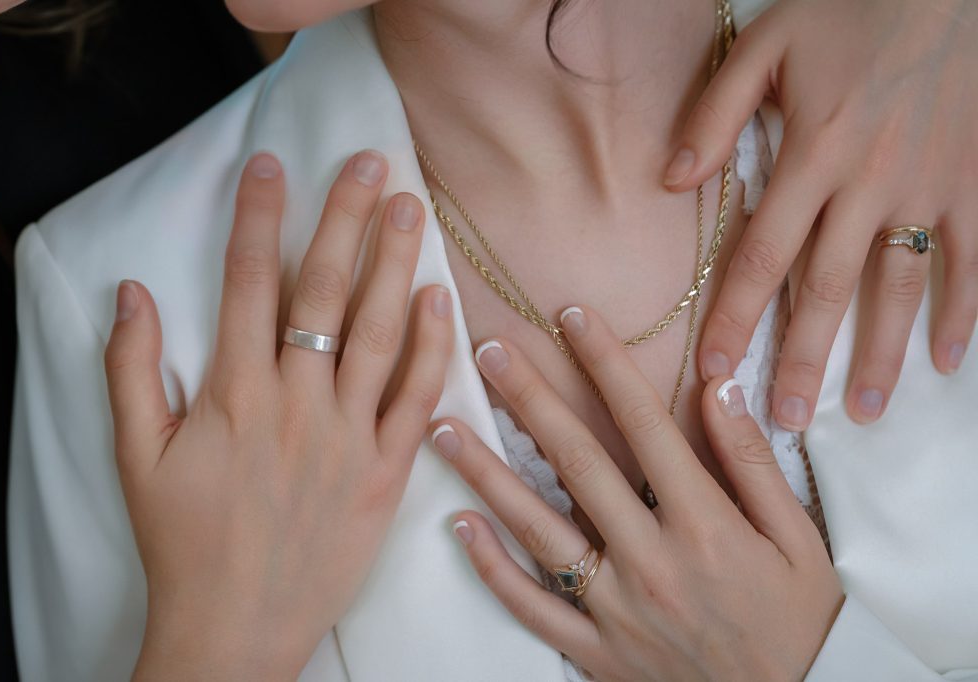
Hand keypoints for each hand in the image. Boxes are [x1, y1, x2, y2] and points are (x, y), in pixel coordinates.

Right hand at [103, 151, 453, 678]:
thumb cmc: (183, 543)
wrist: (236, 628)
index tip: (275, 164)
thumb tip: (132, 292)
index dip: (260, 216)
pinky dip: (429, 348)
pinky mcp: (385, 473)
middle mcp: (297, 404)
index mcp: (234, 394)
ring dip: (393, 264)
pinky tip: (439, 300)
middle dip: (344, 218)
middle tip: (368, 160)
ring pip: (376, 333)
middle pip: (323, 291)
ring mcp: (348, 438)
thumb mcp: (137, 458)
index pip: (248, 283)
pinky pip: (414, 400)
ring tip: (410, 206)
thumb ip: (132, 371)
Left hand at [431, 306, 842, 681]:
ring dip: (486, 473)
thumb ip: (752, 464)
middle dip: (530, 399)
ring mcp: (617, 610)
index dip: (607, 363)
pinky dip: (492, 566)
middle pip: (578, 462)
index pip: (645, 423)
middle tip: (488, 351)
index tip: (573, 317)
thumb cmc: (798, 621)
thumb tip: (717, 388)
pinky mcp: (595, 651)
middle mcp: (652, 562)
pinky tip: (458, 523)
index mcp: (705, 526)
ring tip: (444, 427)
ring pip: (538, 530)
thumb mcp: (799, 540)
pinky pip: (531, 607)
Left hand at [666, 0, 977, 427]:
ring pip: (899, 285)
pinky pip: (970, 258)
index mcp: (811, 154)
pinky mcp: (972, 182)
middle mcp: (868, 182)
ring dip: (879, 353)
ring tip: (861, 412)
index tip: (712, 369)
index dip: (734, 317)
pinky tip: (945, 360)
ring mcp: (927, 187)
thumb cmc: (849, 10)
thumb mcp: (765, 44)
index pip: (762, 255)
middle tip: (781, 418)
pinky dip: (963, 311)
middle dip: (800, 358)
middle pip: (827, 287)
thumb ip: (715, 114)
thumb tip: (672, 181)